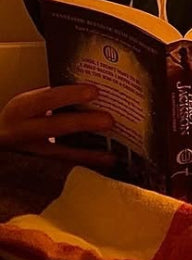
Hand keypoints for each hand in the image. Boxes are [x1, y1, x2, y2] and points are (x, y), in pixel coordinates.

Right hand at [0, 84, 116, 168]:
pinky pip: (61, 169)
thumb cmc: (24, 117)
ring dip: (86, 155)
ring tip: (111, 156)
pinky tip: (103, 167)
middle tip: (109, 120)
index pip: (47, 98)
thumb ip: (55, 100)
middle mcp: (22, 131)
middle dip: (83, 123)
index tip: (94, 91)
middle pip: (54, 126)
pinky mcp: (34, 169)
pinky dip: (83, 167)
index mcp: (23, 108)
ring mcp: (27, 153)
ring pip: (58, 155)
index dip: (70, 95)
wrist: (1, 140)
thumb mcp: (31, 105)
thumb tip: (99, 90)